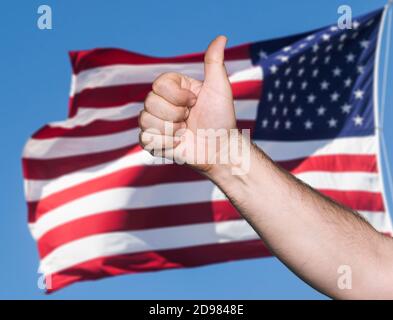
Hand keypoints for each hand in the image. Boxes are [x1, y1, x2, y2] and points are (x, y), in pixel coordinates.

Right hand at [139, 36, 236, 172]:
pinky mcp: (153, 141)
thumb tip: (221, 37)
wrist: (220, 149)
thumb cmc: (221, 119)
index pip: (158, 84)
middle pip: (150, 102)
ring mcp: (155, 122)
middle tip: (190, 120)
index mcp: (173, 88)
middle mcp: (162, 103)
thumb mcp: (219, 88)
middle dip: (175, 114)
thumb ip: (214, 62)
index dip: (177, 96)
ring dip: (171, 130)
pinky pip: (146, 138)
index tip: (195, 102)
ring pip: (145, 120)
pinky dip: (166, 143)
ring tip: (185, 133)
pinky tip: (179, 144)